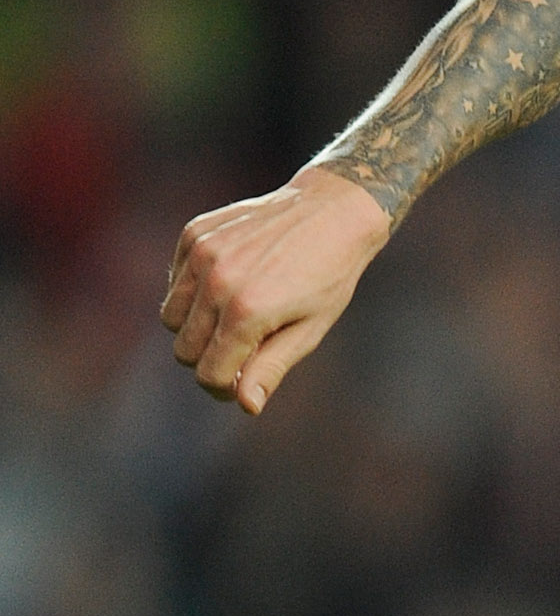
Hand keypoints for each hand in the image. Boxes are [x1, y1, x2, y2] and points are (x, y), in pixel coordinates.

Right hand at [160, 166, 391, 414]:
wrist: (332, 210)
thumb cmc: (329, 277)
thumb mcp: (309, 330)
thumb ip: (271, 368)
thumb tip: (246, 405)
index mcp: (247, 312)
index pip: (210, 373)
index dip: (225, 387)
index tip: (242, 384)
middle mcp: (217, 281)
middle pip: (184, 349)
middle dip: (209, 358)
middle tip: (242, 351)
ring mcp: (202, 253)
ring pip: (171, 318)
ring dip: (195, 327)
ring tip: (234, 318)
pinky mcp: (194, 233)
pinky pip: (175, 281)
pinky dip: (192, 292)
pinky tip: (228, 284)